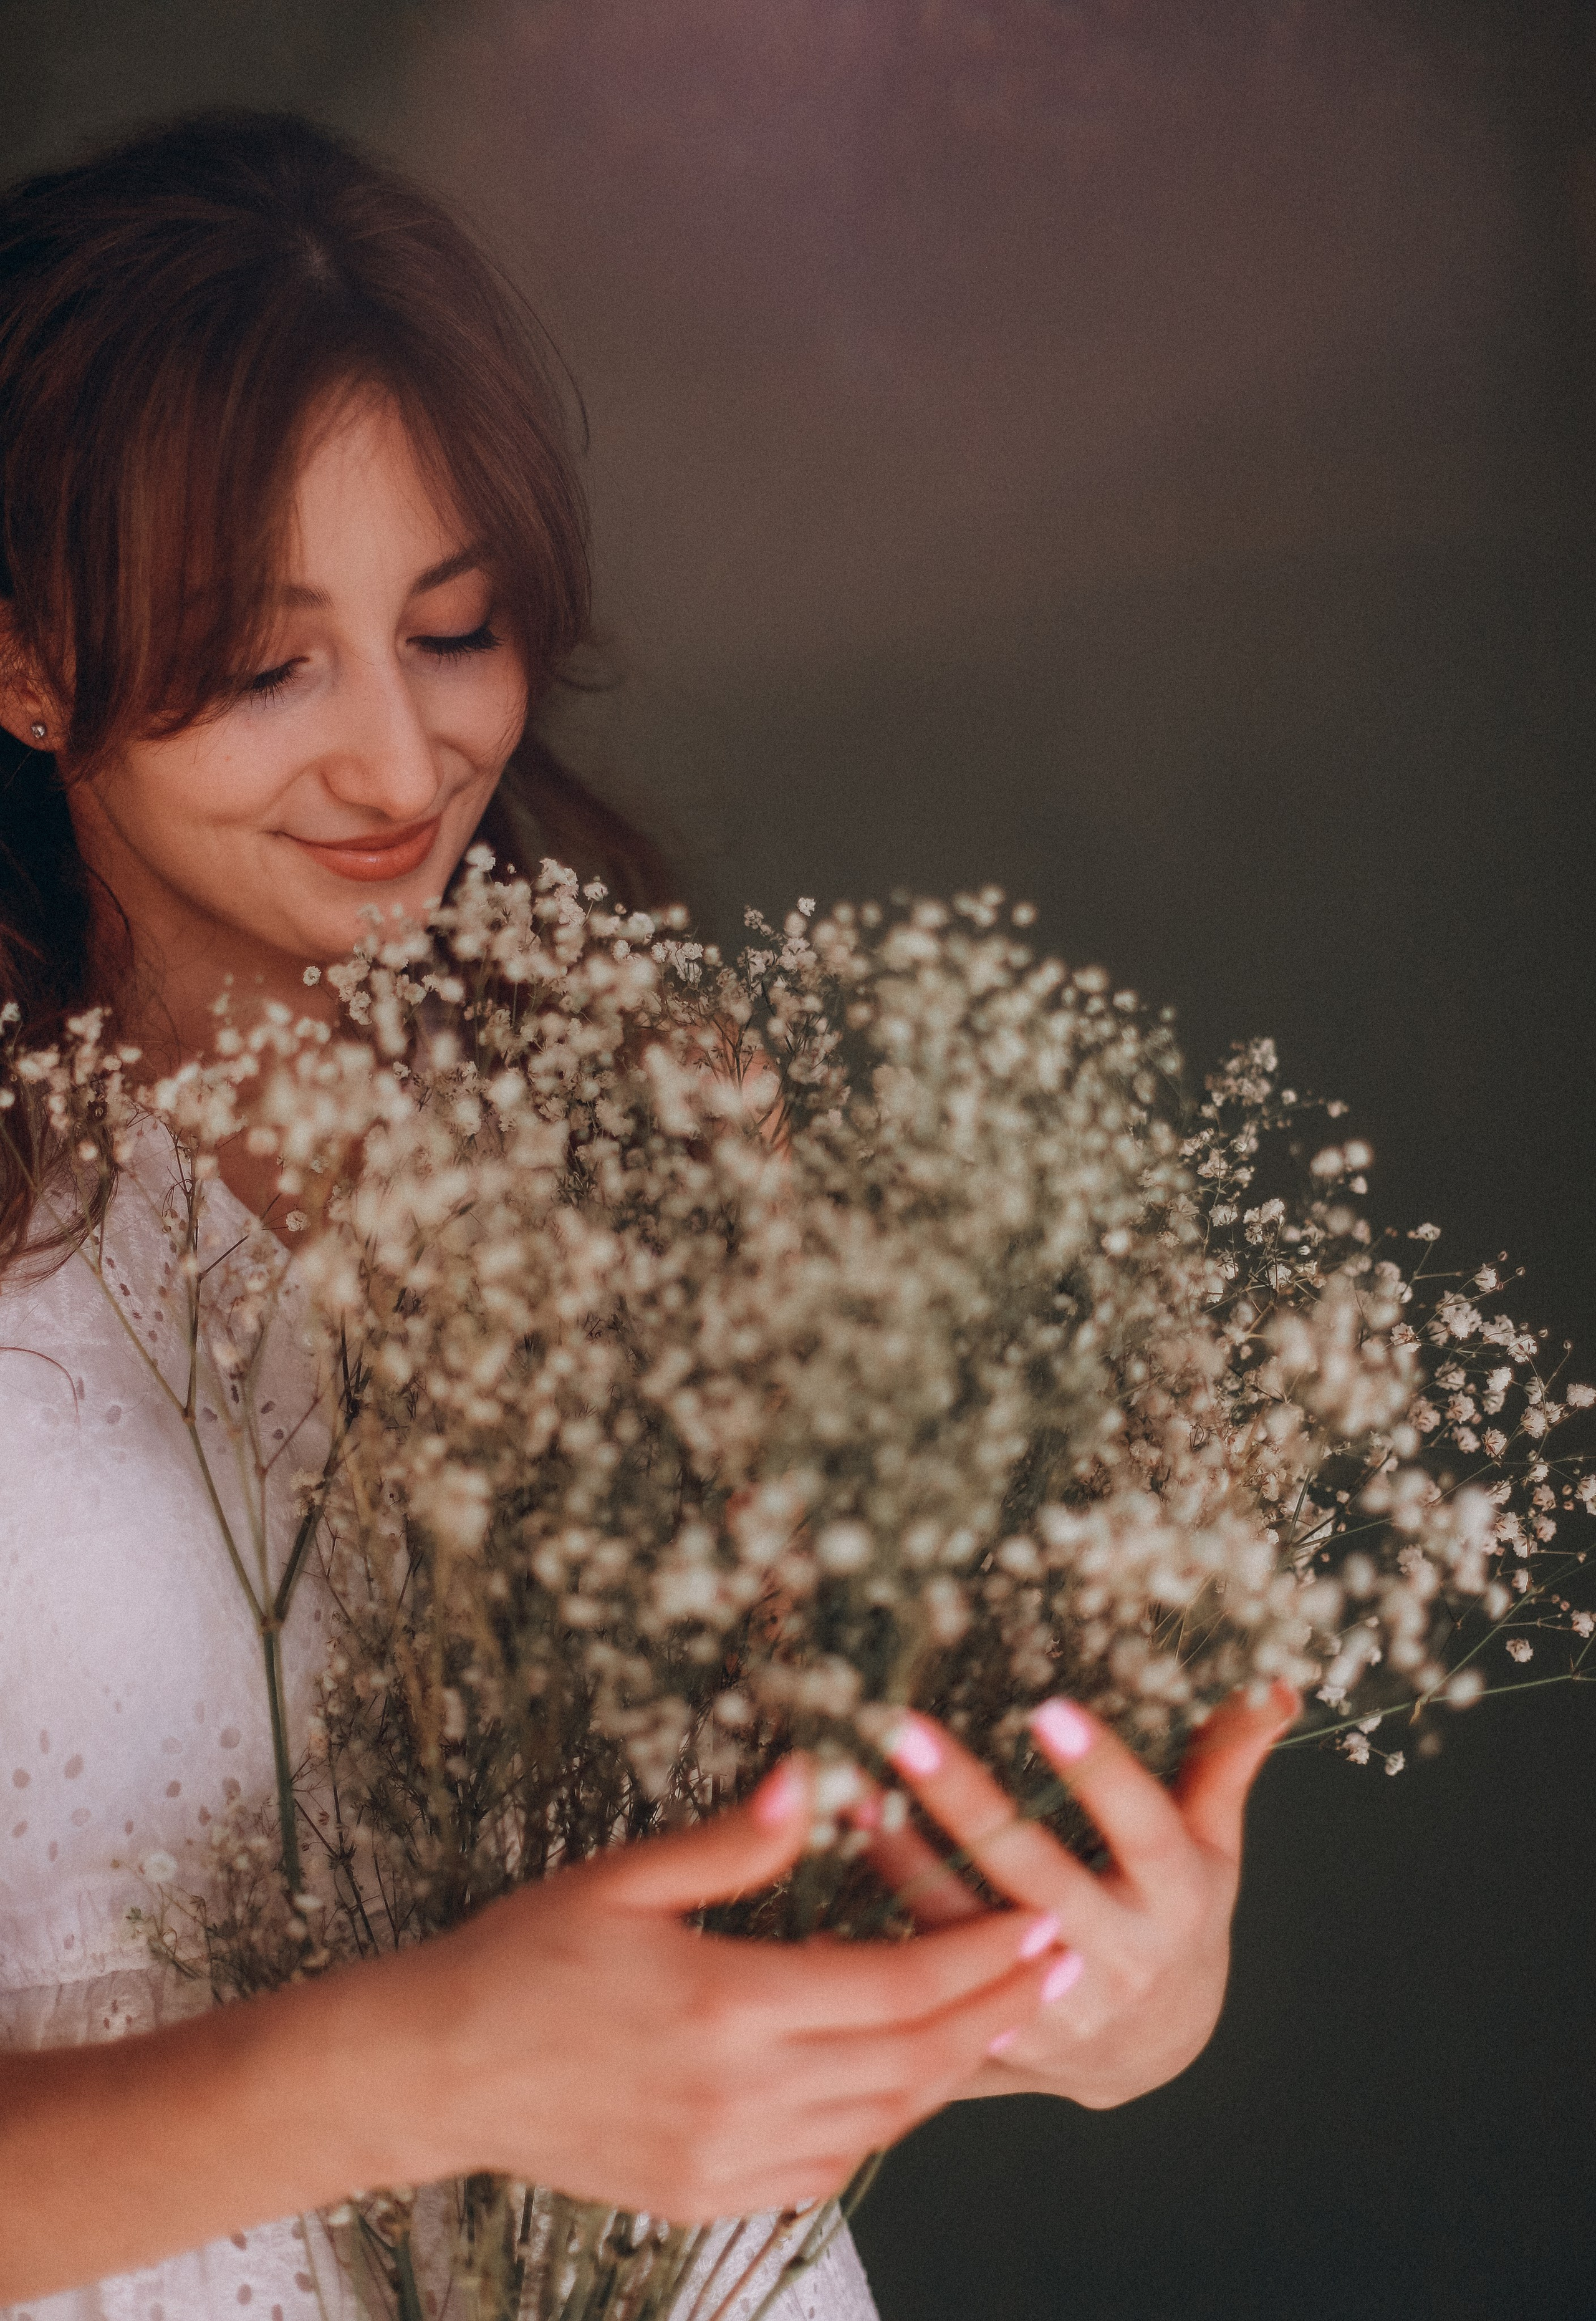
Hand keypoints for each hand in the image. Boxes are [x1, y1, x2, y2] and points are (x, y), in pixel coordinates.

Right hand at [391, 1757, 1063, 2217]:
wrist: (435, 2069)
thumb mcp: (623, 1877)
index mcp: (724, 2007)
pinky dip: (884, 2122)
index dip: (981, 1955)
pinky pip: (828, 2168)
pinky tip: (905, 2079)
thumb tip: (816, 1779)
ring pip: (882, 2123)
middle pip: (911, 2063)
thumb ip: (734, 1840)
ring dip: (953, 2070)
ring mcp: (723, 2159)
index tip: (1041, 1920)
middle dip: (998, 2011)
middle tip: (1062, 1963)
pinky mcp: (704, 2194)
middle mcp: (737, 2098)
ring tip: (1006, 2013)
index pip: (896, 1988)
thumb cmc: (522, 1956)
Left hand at [858, 1683, 1299, 2108]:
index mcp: (1177, 1897)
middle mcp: (1118, 1956)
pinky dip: (876, 1941)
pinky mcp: (997, 2041)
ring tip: (854, 1793)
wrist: (1154, 2053)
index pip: (1144, 1826)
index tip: (1049, 1706)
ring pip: (967, 1931)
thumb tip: (1272, 1683)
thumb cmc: (1177, 1917)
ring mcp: (1054, 2006)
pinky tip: (822, 1884)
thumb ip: (1225, 1763)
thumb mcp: (1213, 1846)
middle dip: (967, 1803)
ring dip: (903, 1862)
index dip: (1101, 1771)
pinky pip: (929, 1987)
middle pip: (1035, 1874)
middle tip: (903, 1731)